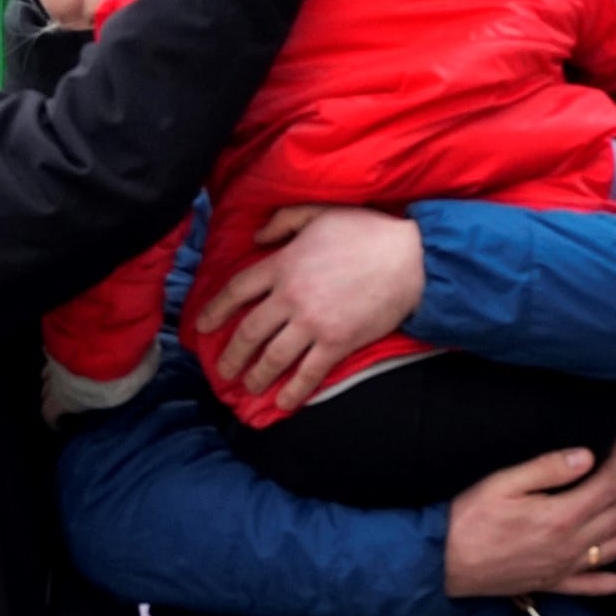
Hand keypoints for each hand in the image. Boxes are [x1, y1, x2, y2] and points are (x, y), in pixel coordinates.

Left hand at [195, 206, 426, 414]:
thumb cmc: (369, 231)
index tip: (203, 326)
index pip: (236, 291)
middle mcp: (290, 297)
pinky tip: (282, 402)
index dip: (215, 310)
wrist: (413, 257)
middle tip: (223, 369)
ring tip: (247, 386)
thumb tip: (256, 237)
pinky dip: (293, 390)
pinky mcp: (337, 342)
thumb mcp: (321, 212)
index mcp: (282, 265)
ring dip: (256, 375)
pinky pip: (308, 372)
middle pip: (248, 332)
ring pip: (272, 357)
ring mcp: (312, 322)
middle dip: (231, 354)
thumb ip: (284, 220)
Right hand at [443, 443, 615, 599]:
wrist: (440, 563)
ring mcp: (565, 566)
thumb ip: (547, 469)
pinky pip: (595, 587)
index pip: (605, 486)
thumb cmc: (465, 519)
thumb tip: (588, 457)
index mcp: (560, 517)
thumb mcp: (501, 483)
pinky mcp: (553, 582)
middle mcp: (571, 545)